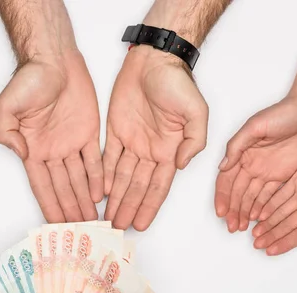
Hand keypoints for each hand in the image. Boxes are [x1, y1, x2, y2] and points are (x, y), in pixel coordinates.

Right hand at [0, 50, 102, 222]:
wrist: (53, 58)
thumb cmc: (28, 78)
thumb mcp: (7, 105)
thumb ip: (6, 132)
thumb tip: (19, 154)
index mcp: (32, 149)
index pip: (42, 186)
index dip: (49, 206)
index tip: (55, 226)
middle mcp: (51, 151)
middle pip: (62, 188)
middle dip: (70, 210)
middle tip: (79, 232)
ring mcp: (70, 143)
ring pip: (79, 179)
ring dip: (84, 200)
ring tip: (92, 221)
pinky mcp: (88, 133)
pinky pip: (94, 160)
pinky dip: (97, 178)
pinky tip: (100, 195)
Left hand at [104, 45, 207, 230]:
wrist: (154, 60)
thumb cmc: (177, 83)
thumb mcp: (197, 112)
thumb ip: (194, 141)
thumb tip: (182, 165)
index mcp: (170, 150)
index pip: (158, 186)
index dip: (149, 206)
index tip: (141, 224)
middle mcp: (150, 151)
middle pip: (137, 187)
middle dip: (128, 207)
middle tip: (117, 228)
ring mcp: (132, 142)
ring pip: (121, 177)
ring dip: (116, 197)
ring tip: (107, 217)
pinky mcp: (116, 131)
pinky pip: (108, 158)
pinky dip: (103, 175)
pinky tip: (99, 192)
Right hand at [214, 96, 296, 232]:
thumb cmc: (283, 112)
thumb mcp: (254, 126)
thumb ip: (237, 146)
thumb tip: (222, 167)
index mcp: (241, 154)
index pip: (226, 180)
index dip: (222, 197)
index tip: (221, 212)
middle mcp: (251, 165)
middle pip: (237, 193)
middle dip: (233, 210)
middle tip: (232, 226)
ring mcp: (266, 171)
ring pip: (251, 197)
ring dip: (245, 212)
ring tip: (242, 227)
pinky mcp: (282, 175)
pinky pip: (269, 196)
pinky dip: (262, 208)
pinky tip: (259, 220)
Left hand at [251, 122, 296, 255]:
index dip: (285, 243)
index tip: (270, 251)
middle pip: (286, 225)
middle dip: (272, 236)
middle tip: (256, 244)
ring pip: (280, 211)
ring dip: (267, 223)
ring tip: (254, 233)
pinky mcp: (295, 178)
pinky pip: (278, 194)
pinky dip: (268, 204)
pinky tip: (258, 213)